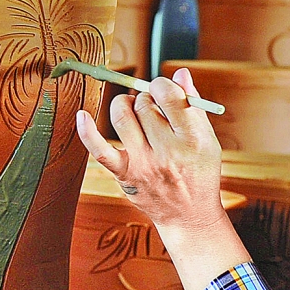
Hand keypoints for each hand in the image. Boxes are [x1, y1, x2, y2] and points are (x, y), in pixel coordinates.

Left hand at [76, 69, 225, 237]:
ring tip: (133, 108)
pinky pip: (100, 149)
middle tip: (152, 105)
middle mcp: (168, 152)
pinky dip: (87, 131)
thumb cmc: (198, 174)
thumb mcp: (208, 140)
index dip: (162, 85)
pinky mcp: (125, 174)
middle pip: (145, 105)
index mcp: (193, 140)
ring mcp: (143, 164)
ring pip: (123, 116)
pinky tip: (81, 115)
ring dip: (125, 104)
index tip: (162, 89)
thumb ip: (194, 105)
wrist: (188, 216)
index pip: (169, 96)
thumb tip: (180, 73)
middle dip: (147, 97)